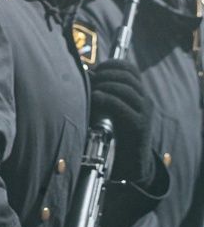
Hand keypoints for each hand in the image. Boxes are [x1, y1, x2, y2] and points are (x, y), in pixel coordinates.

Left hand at [90, 59, 153, 184]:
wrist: (131, 161)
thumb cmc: (114, 132)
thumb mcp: (109, 108)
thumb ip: (101, 93)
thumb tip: (82, 75)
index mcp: (139, 93)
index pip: (129, 69)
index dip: (111, 65)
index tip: (94, 69)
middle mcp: (145, 100)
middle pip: (127, 76)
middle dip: (105, 74)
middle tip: (90, 80)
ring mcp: (144, 112)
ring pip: (126, 89)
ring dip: (105, 85)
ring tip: (91, 90)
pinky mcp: (139, 126)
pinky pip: (123, 106)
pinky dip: (107, 99)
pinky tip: (95, 98)